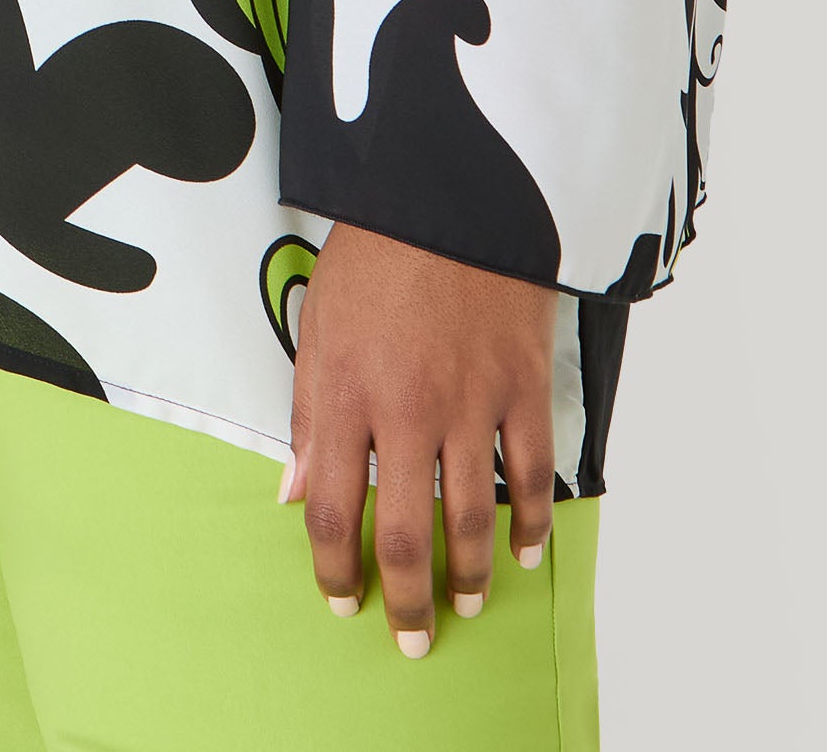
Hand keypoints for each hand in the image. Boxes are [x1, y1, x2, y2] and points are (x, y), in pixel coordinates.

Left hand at [280, 223, 556, 656]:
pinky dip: (532, 522)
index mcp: (346, 393)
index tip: (341, 599)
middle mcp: (407, 410)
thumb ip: (310, 415)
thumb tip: (294, 493)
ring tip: (464, 606)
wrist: (449, 187)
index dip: (334, 567)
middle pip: (404, 534)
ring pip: (472, 518)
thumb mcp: (319, 323)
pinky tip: (523, 552)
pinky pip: (533, 473)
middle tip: (411, 639)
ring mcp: (471, 401)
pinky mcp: (522, 385)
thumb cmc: (376, 251)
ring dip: (469, 575)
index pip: (333, 509)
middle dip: (406, 600)